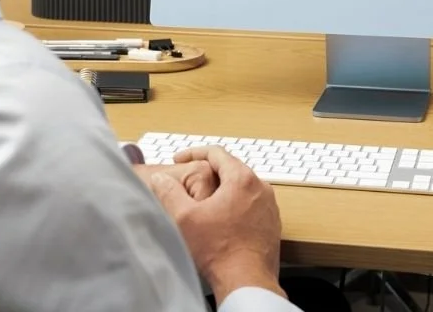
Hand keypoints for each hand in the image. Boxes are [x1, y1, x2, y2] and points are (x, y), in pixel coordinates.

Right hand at [148, 146, 285, 304]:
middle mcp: (261, 188)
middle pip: (231, 169)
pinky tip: (222, 220)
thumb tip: (161, 179)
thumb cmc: (219, 251)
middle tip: (189, 181)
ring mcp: (269, 206)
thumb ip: (169, 192)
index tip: (179, 160)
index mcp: (242, 179)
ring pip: (243, 188)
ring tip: (204, 202)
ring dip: (223, 190)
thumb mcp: (184, 218)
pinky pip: (252, 205)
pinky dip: (236, 206)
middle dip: (208, 172)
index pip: (217, 153)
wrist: (247, 280)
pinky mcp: (272, 223)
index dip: (194, 153)